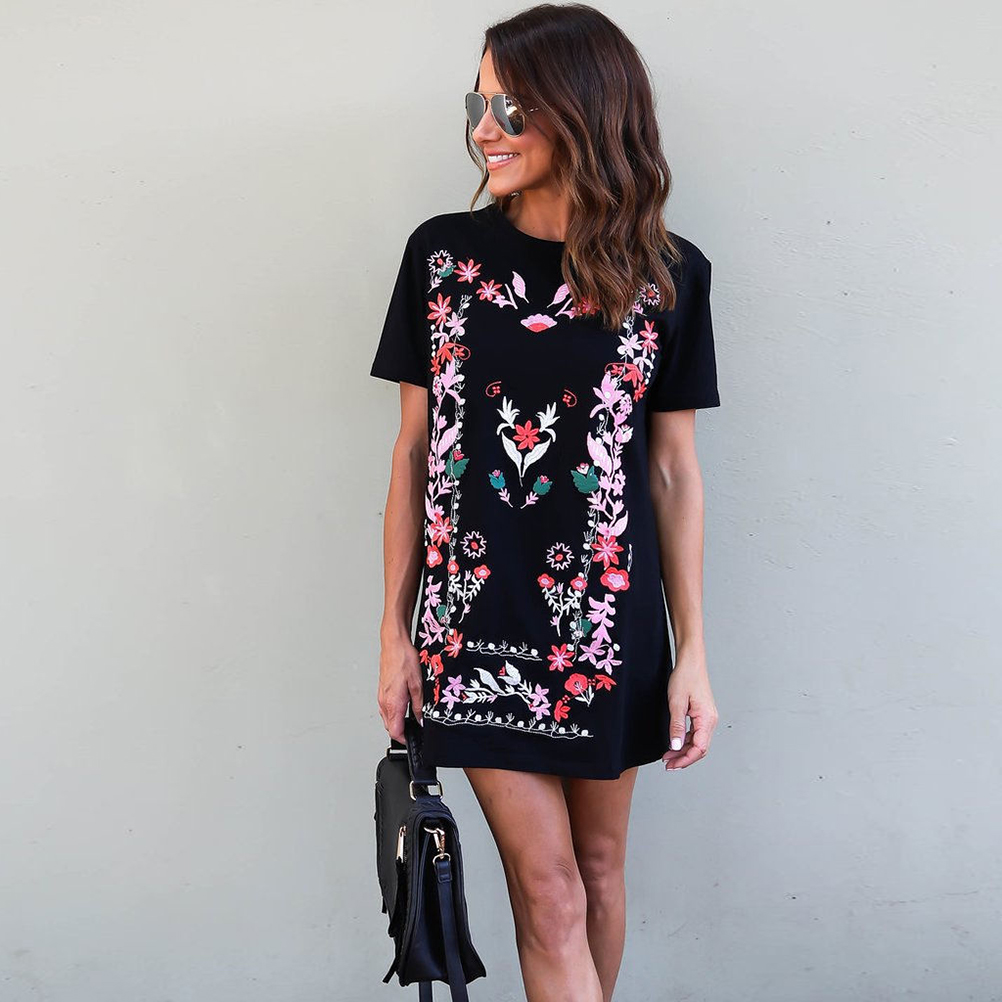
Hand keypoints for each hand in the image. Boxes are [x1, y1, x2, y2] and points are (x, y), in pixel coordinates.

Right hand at [376, 633, 424, 742]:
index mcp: (393, 703)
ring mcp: (381, 697)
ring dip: (397, 723)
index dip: (405, 740)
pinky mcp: (381, 691)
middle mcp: (384, 702)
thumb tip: (421, 720)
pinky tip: (403, 706)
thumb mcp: (418, 684)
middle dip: (401, 732)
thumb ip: (419, 705)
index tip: (413, 740)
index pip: (395, 732)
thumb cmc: (403, 659)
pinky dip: (394, 713)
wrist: (394, 644)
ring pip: (387, 719)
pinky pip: (386, 709)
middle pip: (390, 728)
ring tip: (410, 720)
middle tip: (414, 731)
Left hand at [662, 647, 717, 770]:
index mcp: (707, 719)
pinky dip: (685, 741)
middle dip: (683, 758)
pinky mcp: (703, 715)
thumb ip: (676, 726)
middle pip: (700, 748)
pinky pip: (696, 734)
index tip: (671, 765)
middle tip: (667, 764)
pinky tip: (674, 744)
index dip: (685, 759)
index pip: (699, 748)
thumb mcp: (676, 703)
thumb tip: (675, 746)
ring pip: (697, 742)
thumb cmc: (685, 678)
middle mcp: (710, 720)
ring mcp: (708, 718)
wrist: (691, 662)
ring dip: (683, 751)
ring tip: (668, 756)